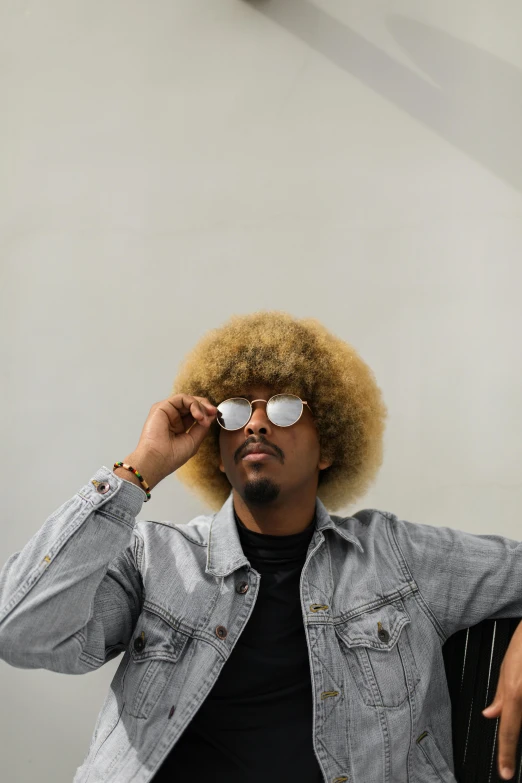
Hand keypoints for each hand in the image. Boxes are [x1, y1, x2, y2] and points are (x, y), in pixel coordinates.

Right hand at [132, 394, 217, 483]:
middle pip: (192, 404)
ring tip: (203, 418)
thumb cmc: (172, 456)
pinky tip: (197, 415)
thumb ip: (202, 427)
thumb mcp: (193, 440)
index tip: (215, 416)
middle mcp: (173, 418)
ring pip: (188, 400)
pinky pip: (181, 398)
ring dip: (200, 406)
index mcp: (179, 426)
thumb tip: (211, 415)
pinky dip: (192, 403)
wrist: (157, 460)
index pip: (195, 413)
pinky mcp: (162, 407)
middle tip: (213, 412)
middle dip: (205, 407)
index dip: (206, 413)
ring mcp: (167, 412)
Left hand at [482, 619, 521, 779]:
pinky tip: (521, 689)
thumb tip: (490, 714)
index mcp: (517, 692)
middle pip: (521, 724)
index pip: (508, 731)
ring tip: (519, 684)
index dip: (505, 755)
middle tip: (516, 710)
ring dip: (521, 711)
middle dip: (517, 724)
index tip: (505, 772)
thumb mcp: (508, 666)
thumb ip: (501, 694)